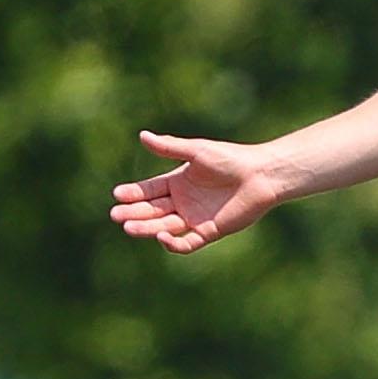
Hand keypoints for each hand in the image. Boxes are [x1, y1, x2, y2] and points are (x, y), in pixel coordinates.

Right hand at [109, 131, 287, 253]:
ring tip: (128, 227)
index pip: (148, 190)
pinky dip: (173, 242)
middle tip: (116, 215)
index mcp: (177, 182)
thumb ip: (170, 148)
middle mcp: (182, 202)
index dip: (132, 193)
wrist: (261, 175)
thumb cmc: (231, 159)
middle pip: (152, 210)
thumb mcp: (197, 151)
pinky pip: (187, 242)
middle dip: (133, 213)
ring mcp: (194, 218)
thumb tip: (142, 136)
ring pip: (164, 226)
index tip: (117, 194)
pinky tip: (161, 236)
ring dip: (146, 228)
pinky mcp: (209, 231)